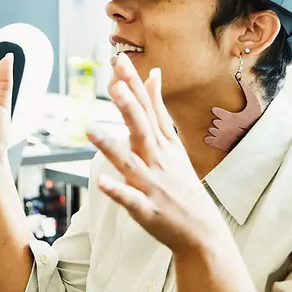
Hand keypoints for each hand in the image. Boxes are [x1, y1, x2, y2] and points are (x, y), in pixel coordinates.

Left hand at [86, 54, 229, 253]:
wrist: (201, 231)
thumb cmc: (181, 183)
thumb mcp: (172, 142)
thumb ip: (158, 109)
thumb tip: (152, 75)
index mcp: (163, 143)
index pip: (148, 108)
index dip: (133, 84)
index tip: (119, 60)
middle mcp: (158, 159)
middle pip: (142, 129)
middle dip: (129, 106)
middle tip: (115, 84)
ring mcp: (152, 184)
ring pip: (129, 162)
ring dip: (110, 146)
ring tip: (90, 129)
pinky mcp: (146, 209)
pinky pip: (129, 199)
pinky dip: (117, 191)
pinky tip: (102, 183)